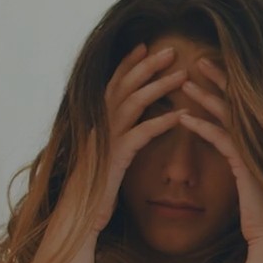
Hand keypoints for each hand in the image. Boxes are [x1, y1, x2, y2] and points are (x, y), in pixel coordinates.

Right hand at [60, 44, 188, 232]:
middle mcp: (99, 124)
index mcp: (96, 121)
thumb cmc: (94, 189)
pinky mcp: (115, 157)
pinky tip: (181, 116)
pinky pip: (140, 133)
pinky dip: (162, 122)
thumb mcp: (105, 156)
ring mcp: (105, 139)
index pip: (113, 83)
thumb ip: (114, 136)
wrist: (78, 216)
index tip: (146, 45)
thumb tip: (127, 124)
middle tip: (171, 49)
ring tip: (184, 75)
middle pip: (124, 84)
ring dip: (160, 85)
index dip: (128, 63)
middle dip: (148, 64)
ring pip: (133, 102)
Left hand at [180, 58, 262, 246]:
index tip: (209, 69)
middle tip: (197, 61)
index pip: (245, 104)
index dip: (228, 84)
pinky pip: (221, 138)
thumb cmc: (259, 212)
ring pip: (229, 114)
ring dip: (204, 97)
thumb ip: (243, 156)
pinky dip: (201, 126)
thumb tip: (232, 142)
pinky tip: (183, 119)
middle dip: (218, 78)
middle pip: (239, 100)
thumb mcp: (251, 178)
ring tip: (184, 84)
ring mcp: (258, 150)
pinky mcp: (248, 163)